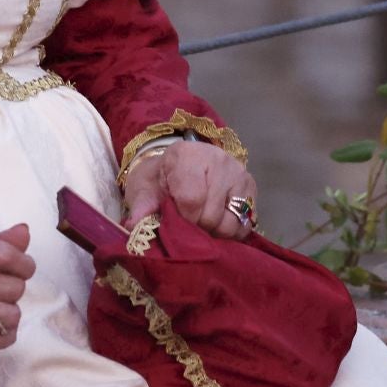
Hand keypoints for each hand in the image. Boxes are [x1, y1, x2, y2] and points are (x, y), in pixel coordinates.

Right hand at [0, 224, 34, 354]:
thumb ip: (0, 240)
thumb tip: (24, 232)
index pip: (7, 256)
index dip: (25, 265)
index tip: (24, 268)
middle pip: (12, 287)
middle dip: (15, 288)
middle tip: (1, 288)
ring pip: (9, 315)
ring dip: (10, 313)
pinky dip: (5, 335)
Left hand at [122, 141, 257, 239]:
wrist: (178, 166)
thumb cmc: (159, 179)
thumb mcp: (145, 189)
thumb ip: (142, 206)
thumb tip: (134, 226)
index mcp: (187, 155)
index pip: (192, 199)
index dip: (182, 218)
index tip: (175, 217)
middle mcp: (218, 159)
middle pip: (212, 215)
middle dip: (197, 226)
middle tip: (187, 219)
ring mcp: (239, 173)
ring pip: (231, 223)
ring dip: (214, 231)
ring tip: (201, 220)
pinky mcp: (252, 187)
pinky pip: (245, 225)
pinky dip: (230, 230)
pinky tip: (217, 220)